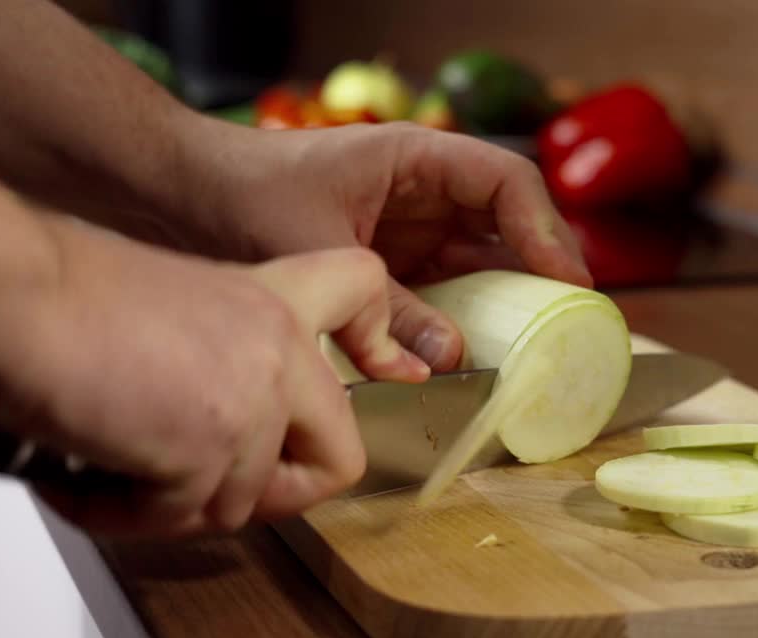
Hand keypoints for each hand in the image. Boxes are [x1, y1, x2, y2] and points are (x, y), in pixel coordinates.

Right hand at [0, 217, 423, 537]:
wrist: (16, 294)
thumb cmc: (63, 293)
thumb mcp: (175, 306)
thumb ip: (220, 360)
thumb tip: (206, 428)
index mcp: (272, 301)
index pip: (362, 291)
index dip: (373, 340)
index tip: (374, 369)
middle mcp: (279, 349)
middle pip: (339, 457)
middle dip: (276, 496)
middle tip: (211, 491)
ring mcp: (253, 403)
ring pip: (240, 505)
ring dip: (169, 506)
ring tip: (107, 472)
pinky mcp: (210, 451)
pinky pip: (176, 520)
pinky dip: (120, 515)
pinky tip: (80, 480)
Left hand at [171, 120, 593, 371]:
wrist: (183, 196)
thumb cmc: (245, 193)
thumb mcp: (319, 251)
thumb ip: (385, 310)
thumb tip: (449, 359)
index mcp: (417, 158)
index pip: (506, 183)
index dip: (546, 230)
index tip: (568, 281)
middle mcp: (424, 191)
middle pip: (508, 224)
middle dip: (542, 270)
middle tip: (574, 322)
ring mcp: (411, 230)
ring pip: (481, 263)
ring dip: (508, 301)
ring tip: (542, 345)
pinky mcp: (392, 268)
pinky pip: (445, 294)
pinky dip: (463, 322)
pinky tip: (478, 354)